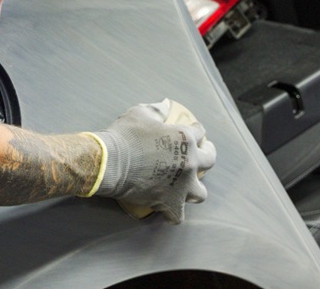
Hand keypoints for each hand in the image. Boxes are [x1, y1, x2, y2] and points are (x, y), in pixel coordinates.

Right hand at [93, 100, 216, 223]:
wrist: (110, 162)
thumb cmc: (125, 135)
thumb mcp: (140, 113)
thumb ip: (157, 109)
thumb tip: (166, 104)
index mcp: (185, 137)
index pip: (199, 131)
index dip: (196, 129)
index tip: (193, 130)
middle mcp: (190, 162)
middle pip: (210, 160)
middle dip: (207, 154)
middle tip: (201, 154)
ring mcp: (182, 186)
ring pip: (200, 192)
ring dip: (194, 188)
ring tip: (187, 186)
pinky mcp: (170, 203)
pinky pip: (178, 216)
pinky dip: (173, 213)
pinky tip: (168, 208)